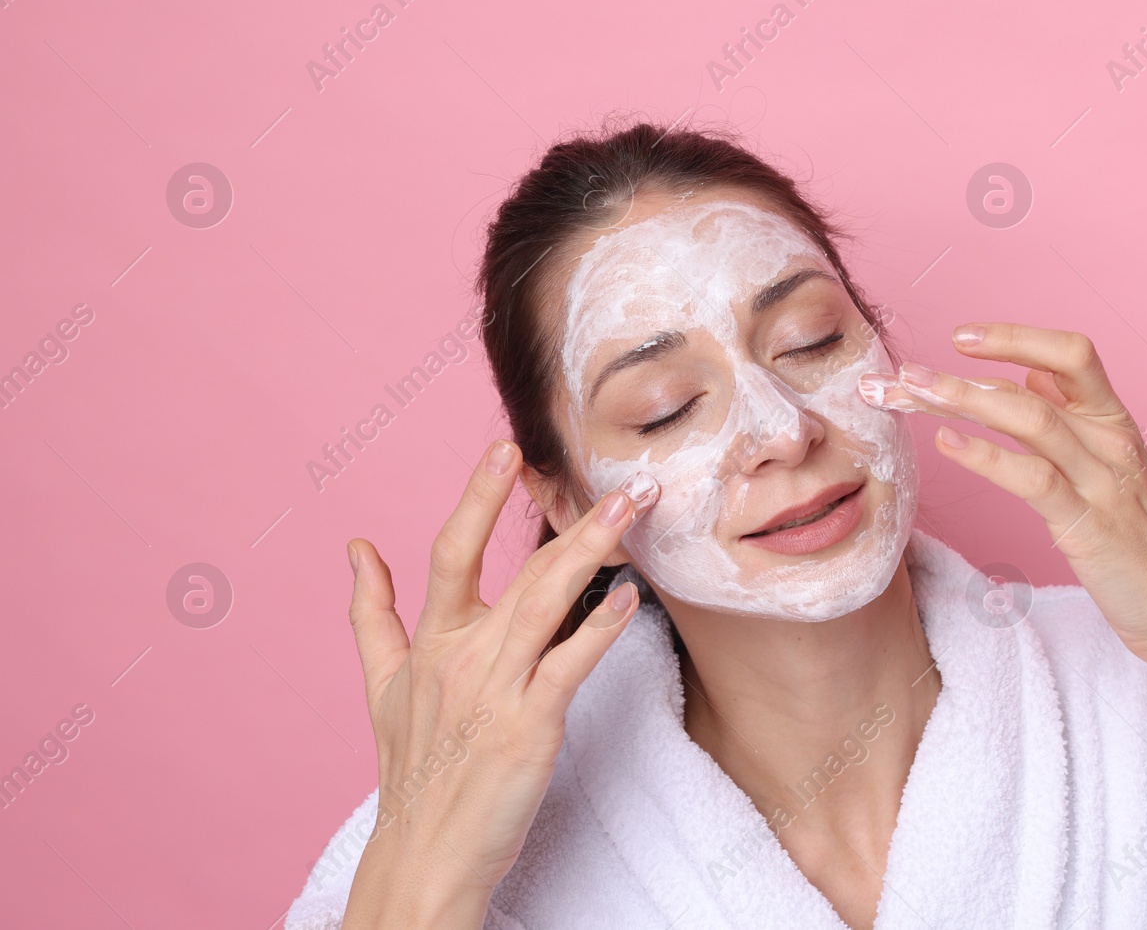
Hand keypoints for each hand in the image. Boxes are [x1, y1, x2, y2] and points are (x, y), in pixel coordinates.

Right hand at [342, 440, 658, 926]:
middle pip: (521, 569)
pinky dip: (601, 627)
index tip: (507, 449)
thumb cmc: (413, 769)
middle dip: (574, 518)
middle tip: (625, 480)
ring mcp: (496, 688)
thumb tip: (356, 547)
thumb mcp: (381, 685)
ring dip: (596, 551)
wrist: (423, 854)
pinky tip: (628, 597)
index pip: (451, 551)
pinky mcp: (529, 724)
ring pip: (549, 602)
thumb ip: (371, 613)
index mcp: (431, 641)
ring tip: (635, 512)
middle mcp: (463, 655)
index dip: (478, 496)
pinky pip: (569, 663)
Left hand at [857, 323, 1146, 669]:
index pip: (1069, 353)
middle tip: (899, 374)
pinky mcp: (1089, 524)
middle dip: (957, 374)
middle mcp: (1109, 441)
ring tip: (907, 395)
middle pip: (1028, 385)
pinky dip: (985, 456)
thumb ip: (1075, 420)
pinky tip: (946, 444)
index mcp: (1115, 423)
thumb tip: (1030, 375)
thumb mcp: (1115, 470)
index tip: (960, 336)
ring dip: (959, 401)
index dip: (1014, 337)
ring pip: (1026, 418)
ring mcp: (1101, 480)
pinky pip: (1032, 477)